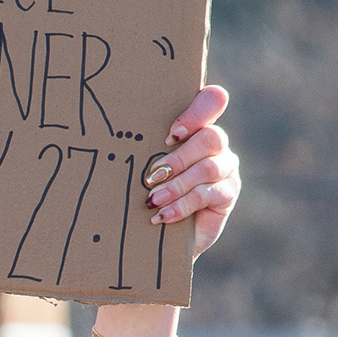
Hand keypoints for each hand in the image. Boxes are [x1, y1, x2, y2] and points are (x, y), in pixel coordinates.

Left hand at [143, 84, 239, 259]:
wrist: (160, 236)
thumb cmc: (148, 192)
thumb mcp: (144, 167)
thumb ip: (144, 147)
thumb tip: (108, 129)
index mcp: (196, 127)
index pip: (212, 100)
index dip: (197, 112)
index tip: (171, 135)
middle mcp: (216, 144)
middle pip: (211, 137)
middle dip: (179, 158)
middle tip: (152, 176)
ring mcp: (226, 167)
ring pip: (208, 167)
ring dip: (176, 185)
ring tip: (153, 200)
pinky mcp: (229, 193)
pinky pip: (209, 194)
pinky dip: (182, 205)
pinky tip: (164, 215)